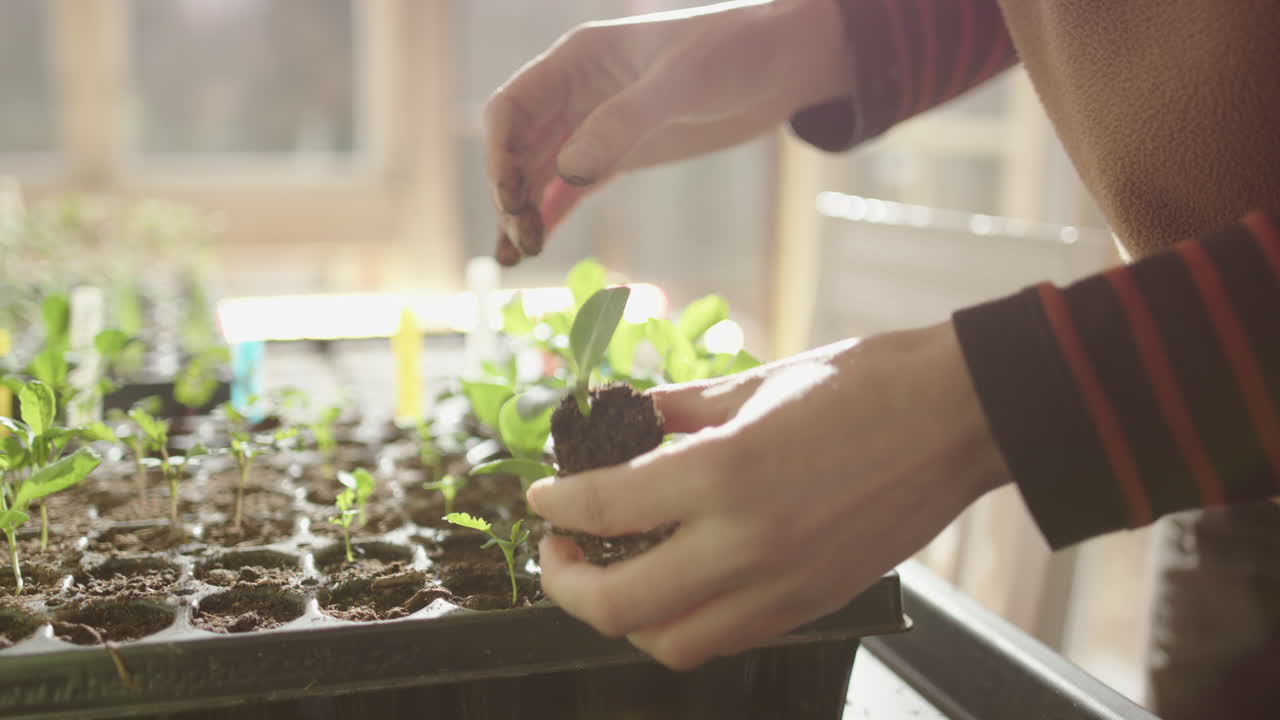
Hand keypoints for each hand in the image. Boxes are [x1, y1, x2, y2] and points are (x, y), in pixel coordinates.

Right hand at [485, 0, 851, 264]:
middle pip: (518, 145)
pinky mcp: (621, 154)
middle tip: (523, 238)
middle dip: (510, 191)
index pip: (512, 108)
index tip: (510, 199)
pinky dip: (549, 214)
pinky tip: (531, 246)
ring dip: (523, 210)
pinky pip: (570, 187)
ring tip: (516, 255)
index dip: (499, 153)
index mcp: (578, 59)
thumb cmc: (735, 51)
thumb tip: (568, 172)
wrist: (784, 62)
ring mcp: (596, 125)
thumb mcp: (682, 82)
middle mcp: (577, 91)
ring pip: (540, 171)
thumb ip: (624, 122)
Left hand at [527, 322, 1011, 668]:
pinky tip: (675, 582)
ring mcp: (782, 586)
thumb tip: (628, 423)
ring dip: (623, 618)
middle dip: (566, 584)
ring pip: (670, 643)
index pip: (605, 506)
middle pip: (620, 607)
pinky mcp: (811, 604)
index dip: (556, 504)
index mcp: (727, 473)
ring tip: (613, 575)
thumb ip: (680, 413)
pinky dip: (682, 622)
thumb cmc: (867, 385)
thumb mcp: (758, 383)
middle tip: (558, 551)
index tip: (542, 497)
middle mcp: (747, 544)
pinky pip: (724, 638)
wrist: (959, 418)